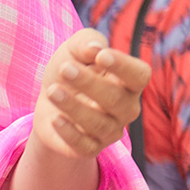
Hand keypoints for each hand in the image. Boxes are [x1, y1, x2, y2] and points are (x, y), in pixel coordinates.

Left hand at [28, 28, 149, 168]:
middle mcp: (126, 108)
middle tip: (64, 69)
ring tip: (52, 91)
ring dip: (74, 106)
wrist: (49, 98)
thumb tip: (95, 48)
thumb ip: (87, 42)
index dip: (123, 66)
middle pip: (116, 99)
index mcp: (129, 81)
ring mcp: (111, 131)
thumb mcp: (75, 48)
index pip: (140, 75)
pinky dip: (69, 133)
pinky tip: (55, 118)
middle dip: (89, 83)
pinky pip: (86, 147)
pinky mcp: (91, 148)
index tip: (100, 56)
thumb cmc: (70, 68)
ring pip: (99, 124)